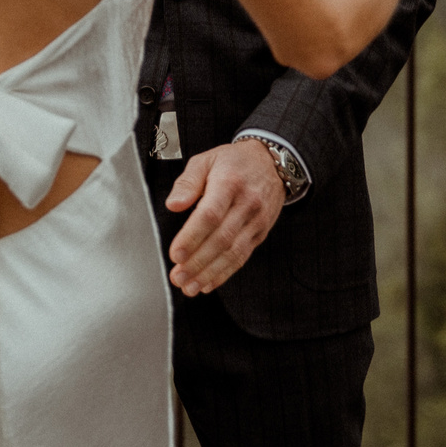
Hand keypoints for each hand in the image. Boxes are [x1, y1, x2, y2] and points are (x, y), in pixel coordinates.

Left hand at [163, 138, 284, 295]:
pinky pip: (242, 257)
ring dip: (209, 273)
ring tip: (189, 286)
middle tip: (178, 276)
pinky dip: (224, 273)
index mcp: (229, 183)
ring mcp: (256, 221)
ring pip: (233, 253)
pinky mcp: (260, 233)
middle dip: (198, 262)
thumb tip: (173, 205)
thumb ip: (187, 182)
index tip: (176, 254)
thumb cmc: (233, 162)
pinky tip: (207, 283)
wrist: (271, 163)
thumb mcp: (205, 160)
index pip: (210, 215)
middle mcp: (246, 204)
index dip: (192, 237)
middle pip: (221, 239)